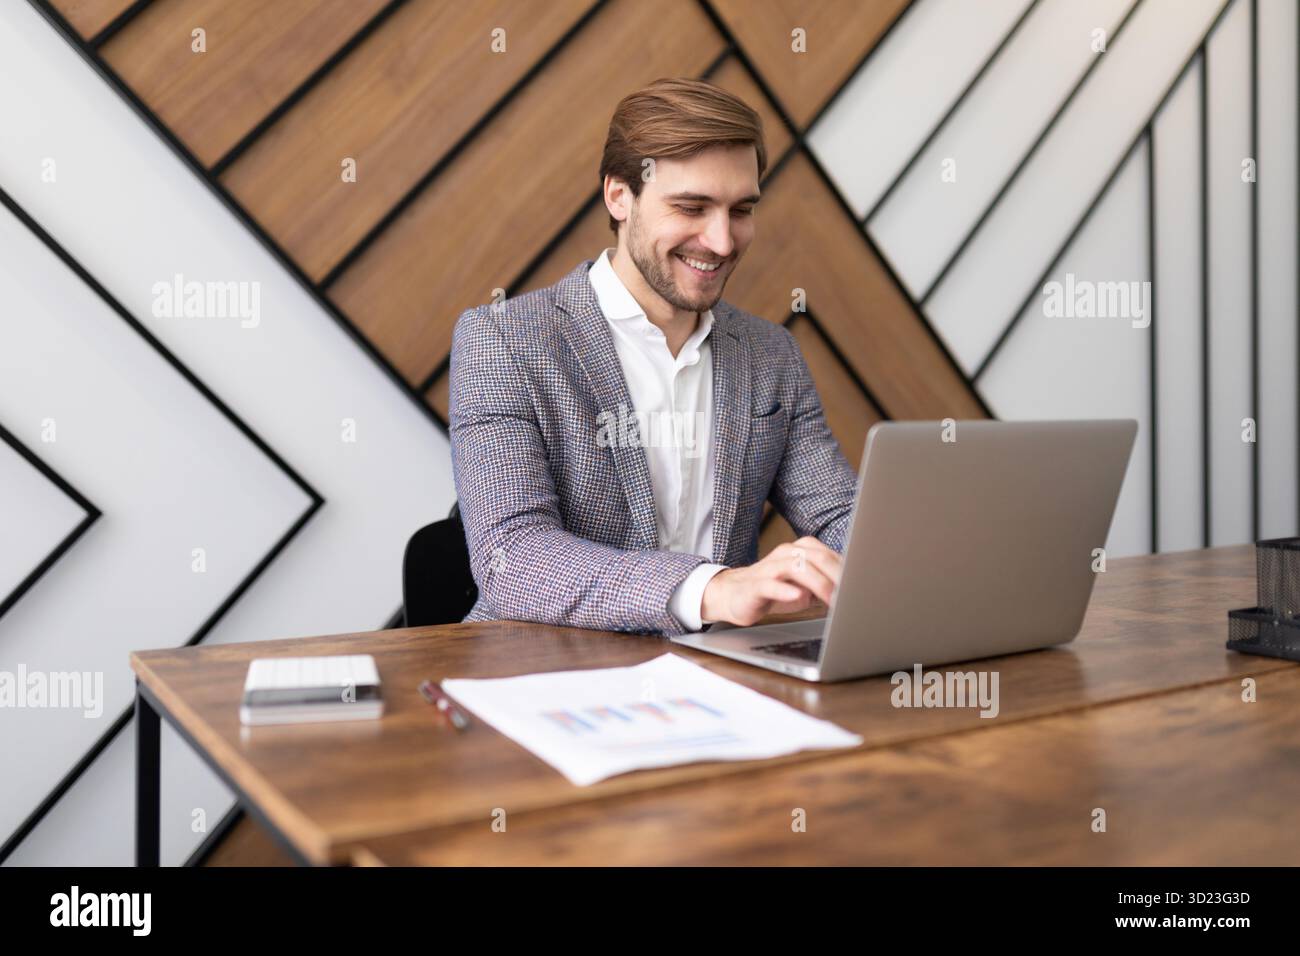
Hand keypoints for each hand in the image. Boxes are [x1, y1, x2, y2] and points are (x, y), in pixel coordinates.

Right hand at [700, 537, 841, 626]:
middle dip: (837, 576)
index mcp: (800, 551)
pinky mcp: (755, 585)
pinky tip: (798, 595)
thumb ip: (826, 586)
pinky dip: (785, 589)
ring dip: (818, 582)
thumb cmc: (773, 591)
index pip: (829, 555)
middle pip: (816, 557)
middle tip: (852, 594)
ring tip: (832, 597)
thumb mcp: (805, 589)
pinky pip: (770, 584)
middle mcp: (786, 554)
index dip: (847, 569)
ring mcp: (769, 568)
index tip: (862, 585)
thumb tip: (852, 593)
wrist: (733, 595)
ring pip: (796, 567)